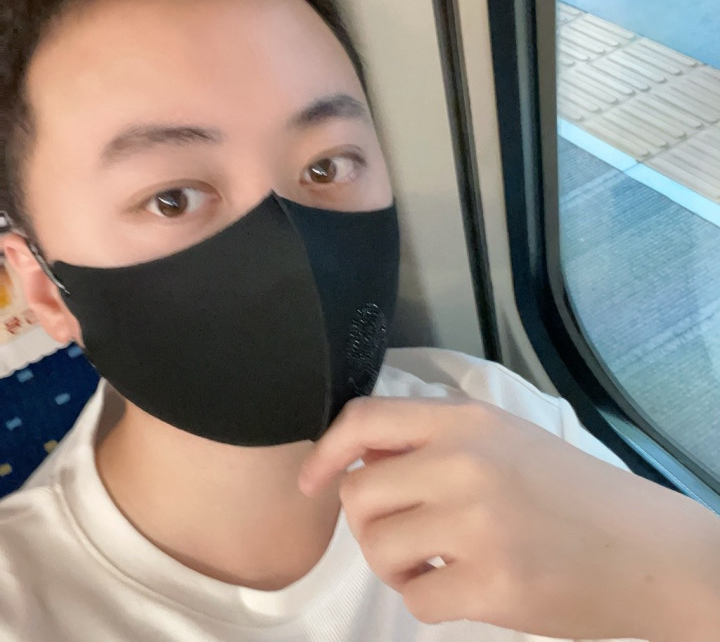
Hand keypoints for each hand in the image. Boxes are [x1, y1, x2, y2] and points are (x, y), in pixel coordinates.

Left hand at [298, 396, 719, 639]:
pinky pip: (415, 598)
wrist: (645, 548)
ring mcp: (477, 524)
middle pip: (358, 493)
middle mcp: (464, 463)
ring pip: (378, 549)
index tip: (312, 482)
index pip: (364, 418)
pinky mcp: (492, 585)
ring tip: (433, 559)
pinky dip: (428, 597)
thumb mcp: (500, 437)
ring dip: (395, 563)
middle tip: (400, 530)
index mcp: (466, 420)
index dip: (325, 450)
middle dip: (367, 520)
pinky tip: (462, 584)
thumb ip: (432, 438)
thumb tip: (358, 455)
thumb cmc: (568, 487)